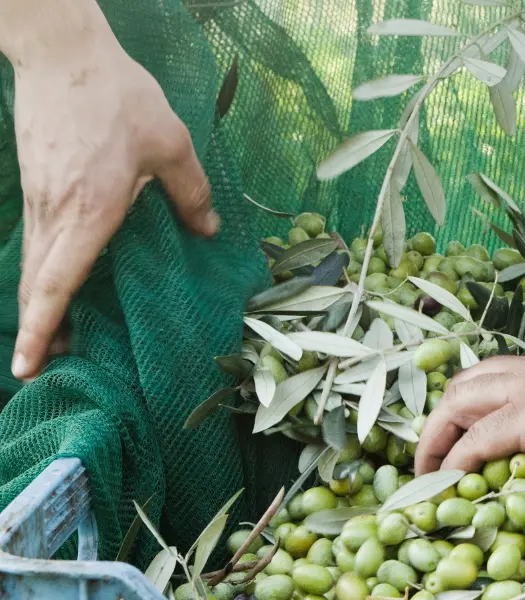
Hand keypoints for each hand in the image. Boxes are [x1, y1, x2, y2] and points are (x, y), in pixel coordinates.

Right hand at [11, 39, 216, 379]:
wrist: (63, 53)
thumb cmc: (118, 97)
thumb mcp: (170, 144)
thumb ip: (191, 193)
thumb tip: (210, 232)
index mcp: (90, 211)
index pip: (58, 282)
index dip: (42, 327)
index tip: (28, 363)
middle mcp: (57, 212)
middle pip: (38, 283)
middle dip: (38, 329)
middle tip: (44, 365)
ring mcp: (40, 198)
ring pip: (34, 264)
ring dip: (41, 302)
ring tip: (56, 335)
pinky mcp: (37, 184)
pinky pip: (37, 240)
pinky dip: (43, 270)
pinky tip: (60, 277)